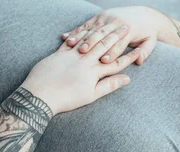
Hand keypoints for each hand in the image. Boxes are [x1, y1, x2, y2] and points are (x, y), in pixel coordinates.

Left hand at [20, 25, 140, 114]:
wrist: (40, 95)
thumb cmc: (67, 99)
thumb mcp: (91, 95)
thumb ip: (110, 85)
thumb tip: (127, 79)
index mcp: (94, 71)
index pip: (116, 63)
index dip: (129, 57)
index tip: (139, 51)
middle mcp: (85, 60)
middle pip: (105, 46)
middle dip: (118, 37)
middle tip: (127, 28)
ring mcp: (72, 54)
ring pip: (90, 40)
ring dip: (102, 32)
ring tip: (111, 25)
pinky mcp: (59, 52)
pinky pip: (72, 40)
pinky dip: (80, 34)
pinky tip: (86, 29)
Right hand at [60, 6, 161, 64]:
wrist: (145, 15)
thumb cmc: (147, 33)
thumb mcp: (150, 42)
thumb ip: (145, 51)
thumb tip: (139, 60)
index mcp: (129, 31)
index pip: (119, 44)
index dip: (112, 53)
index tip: (104, 62)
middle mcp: (116, 22)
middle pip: (102, 36)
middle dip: (92, 44)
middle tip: (83, 54)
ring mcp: (106, 18)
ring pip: (91, 29)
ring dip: (80, 38)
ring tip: (71, 47)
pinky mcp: (98, 17)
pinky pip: (85, 25)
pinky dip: (75, 32)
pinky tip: (66, 39)